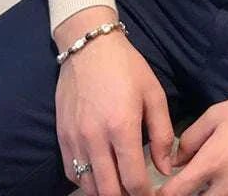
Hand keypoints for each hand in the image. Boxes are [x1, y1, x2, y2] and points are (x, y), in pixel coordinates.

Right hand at [54, 6, 175, 195]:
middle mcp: (95, 138)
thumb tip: (165, 168)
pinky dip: (87, 181)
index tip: (153, 195)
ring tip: (120, 186)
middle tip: (137, 192)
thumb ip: (162, 133)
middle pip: (109, 190)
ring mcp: (75, 138)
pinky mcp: (62, 135)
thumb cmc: (127, 67)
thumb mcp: (153, 94)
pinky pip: (72, 172)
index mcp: (122, 126)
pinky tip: (100, 175)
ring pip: (89, 186)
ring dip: (106, 192)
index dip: (145, 195)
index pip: (133, 179)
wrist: (89, 47)